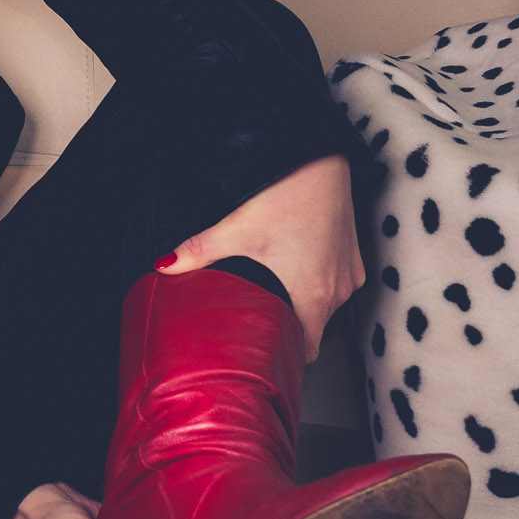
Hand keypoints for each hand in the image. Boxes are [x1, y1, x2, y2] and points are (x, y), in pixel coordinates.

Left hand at [156, 153, 362, 362]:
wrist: (320, 163)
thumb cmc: (287, 197)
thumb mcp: (236, 230)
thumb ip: (198, 254)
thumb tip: (164, 268)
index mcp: (313, 298)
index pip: (305, 350)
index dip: (284, 355)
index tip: (265, 354)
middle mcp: (338, 292)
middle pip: (314, 329)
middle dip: (288, 330)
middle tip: (259, 324)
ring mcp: (349, 273)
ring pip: (327, 305)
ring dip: (304, 303)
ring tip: (274, 293)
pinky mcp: (354, 255)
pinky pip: (337, 281)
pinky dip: (318, 280)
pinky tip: (294, 264)